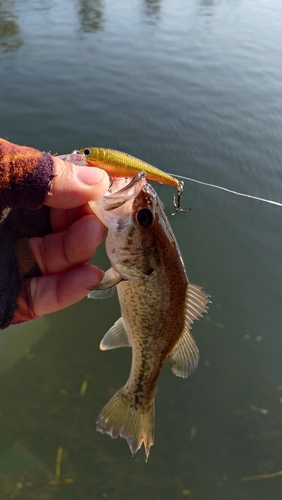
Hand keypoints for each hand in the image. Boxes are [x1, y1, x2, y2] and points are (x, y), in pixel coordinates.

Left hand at [29, 157, 108, 316]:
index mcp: (14, 190)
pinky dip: (68, 291)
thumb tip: (97, 180)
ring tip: (95, 235)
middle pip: (67, 224)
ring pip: (62, 260)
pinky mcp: (9, 299)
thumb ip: (38, 174)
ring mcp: (14, 263)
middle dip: (89, 217)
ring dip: (84, 249)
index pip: (62, 186)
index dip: (89, 186)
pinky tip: (89, 279)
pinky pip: (44, 296)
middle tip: (104, 213)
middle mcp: (17, 226)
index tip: (114, 184)